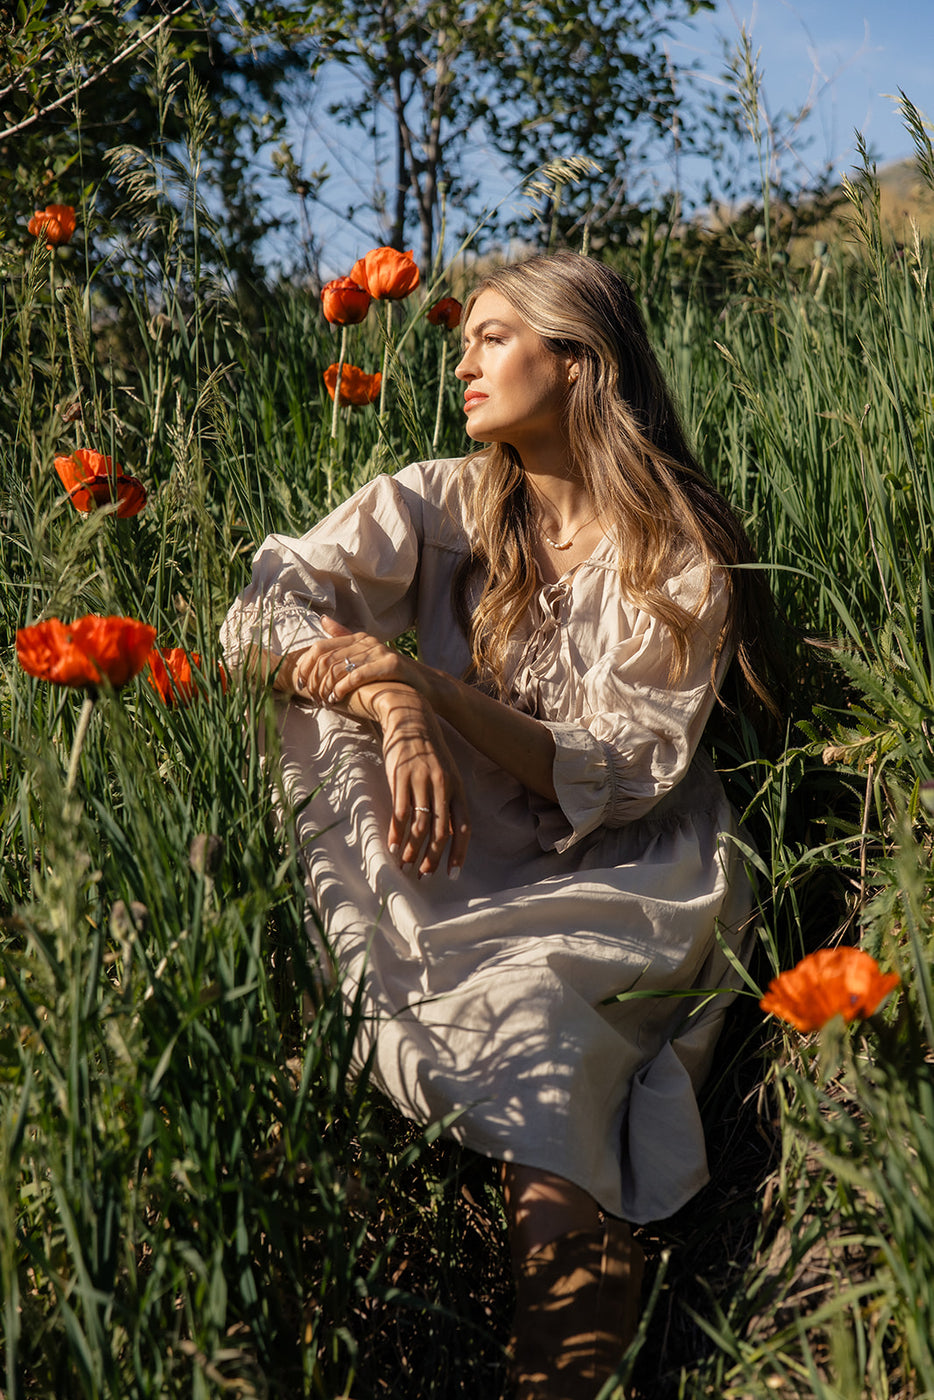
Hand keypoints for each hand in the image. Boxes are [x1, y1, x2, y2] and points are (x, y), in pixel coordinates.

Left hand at [288, 615, 433, 710]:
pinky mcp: (390, 665)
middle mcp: (367, 641)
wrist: (425, 686)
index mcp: (358, 638)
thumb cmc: (391, 675)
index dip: (306, 665)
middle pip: (326, 658)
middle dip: (315, 680)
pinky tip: (337, 699)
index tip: (301, 683)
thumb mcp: (366, 656)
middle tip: (312, 697)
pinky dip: (343, 688)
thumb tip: (323, 620)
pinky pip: (358, 675)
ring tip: (324, 701)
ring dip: (327, 687)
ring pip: (339, 667)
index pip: (320, 647)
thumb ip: (344, 638)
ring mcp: (379, 652)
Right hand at [380, 691, 470, 878]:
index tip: (452, 874)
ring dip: (412, 850)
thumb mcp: (444, 773)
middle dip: (433, 858)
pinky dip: (396, 832)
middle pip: (441, 832)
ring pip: (420, 826)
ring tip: (404, 866)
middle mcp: (442, 787)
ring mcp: (421, 782)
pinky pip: (400, 812)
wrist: (411, 717)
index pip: (463, 828)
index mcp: (457, 788)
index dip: (458, 853)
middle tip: (424, 876)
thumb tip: (447, 832)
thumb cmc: (428, 749)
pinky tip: (391, 845)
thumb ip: (447, 801)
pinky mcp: (401, 778)